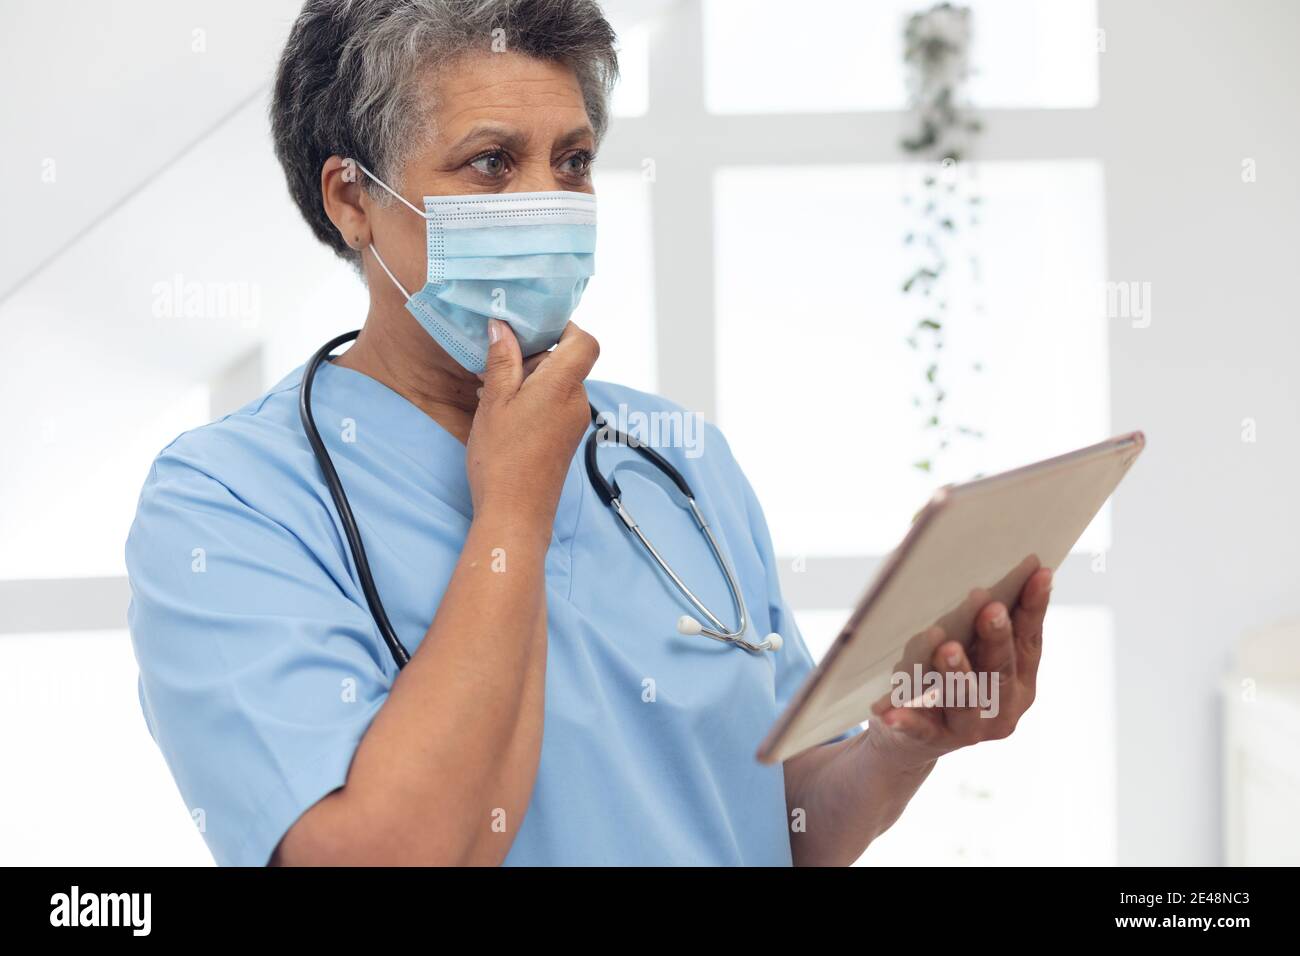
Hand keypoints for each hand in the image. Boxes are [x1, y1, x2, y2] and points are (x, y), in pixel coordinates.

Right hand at [465, 319, 598, 526]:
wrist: (515, 514)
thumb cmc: (502, 460)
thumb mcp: (494, 402)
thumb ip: (502, 361)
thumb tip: (503, 327)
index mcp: (563, 387)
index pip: (585, 342)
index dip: (565, 329)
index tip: (534, 330)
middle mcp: (577, 402)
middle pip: (567, 362)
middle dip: (533, 358)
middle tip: (497, 369)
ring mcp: (575, 422)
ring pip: (558, 384)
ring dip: (529, 382)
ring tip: (495, 396)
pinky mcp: (567, 438)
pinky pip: (556, 405)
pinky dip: (534, 401)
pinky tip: (505, 415)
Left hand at [867, 567, 1052, 766]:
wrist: (907, 737)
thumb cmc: (938, 673)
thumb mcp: (963, 643)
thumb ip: (972, 611)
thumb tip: (956, 549)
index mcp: (1019, 678)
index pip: (1029, 639)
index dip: (1034, 606)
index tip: (1038, 572)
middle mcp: (1003, 706)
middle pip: (1000, 668)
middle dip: (996, 636)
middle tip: (989, 608)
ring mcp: (970, 728)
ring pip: (966, 698)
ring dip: (958, 672)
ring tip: (946, 648)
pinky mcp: (931, 741)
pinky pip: (919, 729)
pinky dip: (907, 720)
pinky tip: (891, 712)